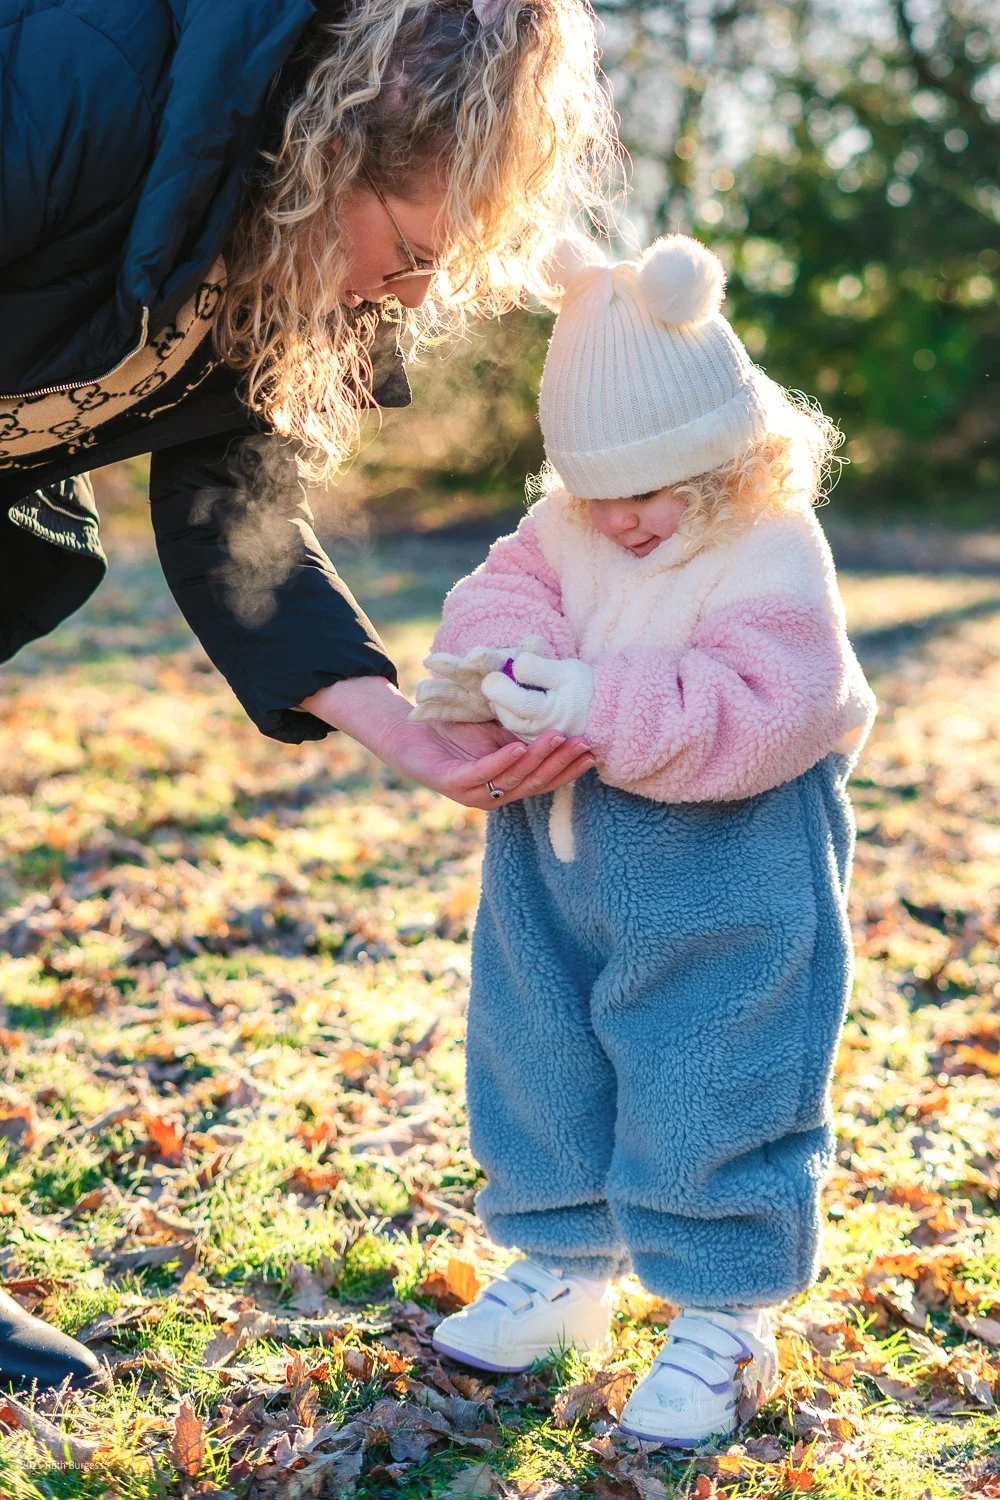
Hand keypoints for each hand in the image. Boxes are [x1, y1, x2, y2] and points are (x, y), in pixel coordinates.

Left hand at [383, 715, 595, 809]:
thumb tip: (560, 716)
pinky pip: (483, 774)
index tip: (592, 751)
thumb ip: (524, 732)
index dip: (569, 768)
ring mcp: (473, 793)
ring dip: (538, 759)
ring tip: (558, 738)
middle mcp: (494, 795)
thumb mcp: (498, 730)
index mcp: (507, 785)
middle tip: (584, 743)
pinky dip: (502, 761)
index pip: (545, 780)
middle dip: (562, 763)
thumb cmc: (456, 729)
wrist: (409, 731)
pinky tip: (519, 747)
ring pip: (513, 779)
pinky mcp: (452, 783)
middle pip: (535, 782)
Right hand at [408, 638, 544, 723]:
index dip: (480, 658)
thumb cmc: (538, 681)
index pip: (486, 660)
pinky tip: (413, 716)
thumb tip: (533, 641)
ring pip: (447, 690)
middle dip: (448, 665)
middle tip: (432, 661)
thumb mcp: (538, 668)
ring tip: (421, 694)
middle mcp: (479, 675)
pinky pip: (445, 711)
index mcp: (497, 665)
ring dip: (433, 690)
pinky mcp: (464, 709)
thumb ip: (532, 657)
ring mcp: (470, 692)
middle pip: (461, 669)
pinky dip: (429, 712)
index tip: (473, 658)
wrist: (537, 699)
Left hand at [482, 652, 593, 741]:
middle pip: (507, 716)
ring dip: (500, 705)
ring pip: (508, 724)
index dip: (499, 686)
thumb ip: (538, 668)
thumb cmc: (585, 687)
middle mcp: (541, 733)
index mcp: (550, 714)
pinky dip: (508, 713)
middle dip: (496, 696)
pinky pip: (514, 729)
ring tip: (502, 688)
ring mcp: (537, 741)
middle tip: (494, 679)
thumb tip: (514, 666)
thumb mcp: (566, 670)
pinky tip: (509, 699)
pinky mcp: (535, 743)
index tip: (494, 674)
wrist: (604, 710)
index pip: (517, 702)